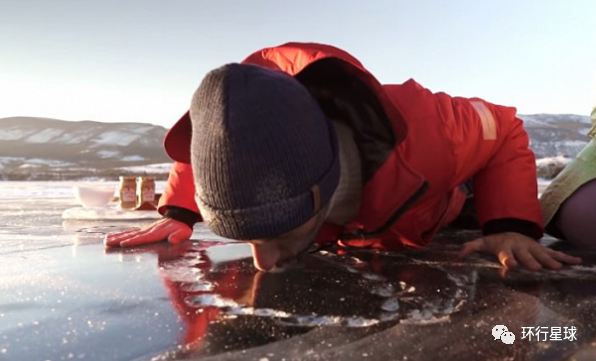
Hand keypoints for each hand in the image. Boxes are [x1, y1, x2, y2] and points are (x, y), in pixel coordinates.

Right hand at [104, 218, 192, 247]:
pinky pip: (132, 232)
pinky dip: (123, 234)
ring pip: (129, 233)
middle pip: (132, 235)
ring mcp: (146, 229)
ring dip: (117, 236)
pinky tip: (115, 236)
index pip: (143, 237)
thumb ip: (178, 236)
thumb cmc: (182, 227)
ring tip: (106, 240)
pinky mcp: (145, 229)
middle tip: (107, 242)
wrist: (180, 217)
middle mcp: (149, 230)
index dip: (133, 240)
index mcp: (157, 232)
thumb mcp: (183, 232)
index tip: (122, 243)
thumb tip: (173, 240)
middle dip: (119, 239)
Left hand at [459, 232, 581, 270]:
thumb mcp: (482, 243)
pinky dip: (566, 257)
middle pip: (527, 256)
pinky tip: (577, 261)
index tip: (509, 266)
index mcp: (505, 248)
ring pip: (542, 254)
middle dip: (531, 261)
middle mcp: (521, 247)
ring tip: (557, 267)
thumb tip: (457, 255)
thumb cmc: (496, 241)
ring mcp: (533, 248)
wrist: (511, 229)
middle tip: (536, 268)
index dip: (507, 260)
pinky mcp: (542, 249)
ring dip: (550, 260)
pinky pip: (555, 253)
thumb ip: (470, 248)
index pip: (505, 255)